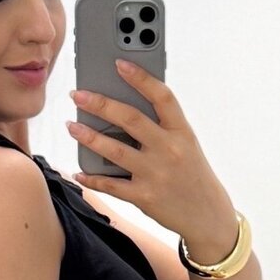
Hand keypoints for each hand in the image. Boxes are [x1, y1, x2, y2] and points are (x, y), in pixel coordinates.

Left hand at [66, 60, 236, 245]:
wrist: (208, 215)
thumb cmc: (192, 174)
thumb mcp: (186, 144)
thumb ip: (162, 126)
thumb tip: (122, 108)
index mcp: (182, 131)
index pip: (162, 96)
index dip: (140, 78)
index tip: (118, 64)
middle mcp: (169, 150)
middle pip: (130, 119)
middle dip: (100, 104)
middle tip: (77, 95)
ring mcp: (156, 174)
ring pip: (115, 150)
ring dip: (88, 136)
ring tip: (71, 126)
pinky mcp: (145, 197)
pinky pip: (111, 185)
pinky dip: (92, 178)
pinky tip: (78, 171)